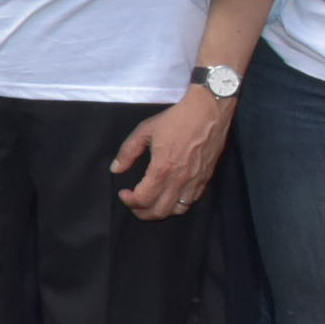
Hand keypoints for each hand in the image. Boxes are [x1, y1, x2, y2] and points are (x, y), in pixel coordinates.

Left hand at [113, 87, 232, 218]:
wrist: (208, 112)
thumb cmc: (177, 119)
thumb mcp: (145, 130)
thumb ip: (128, 151)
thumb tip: (116, 169)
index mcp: (163, 168)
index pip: (143, 199)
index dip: (129, 201)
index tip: (123, 193)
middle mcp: (180, 180)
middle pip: (159, 211)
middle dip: (142, 212)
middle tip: (133, 204)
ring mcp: (195, 181)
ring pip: (177, 210)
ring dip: (161, 211)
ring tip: (151, 203)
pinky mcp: (206, 179)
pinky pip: (191, 201)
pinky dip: (178, 205)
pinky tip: (170, 196)